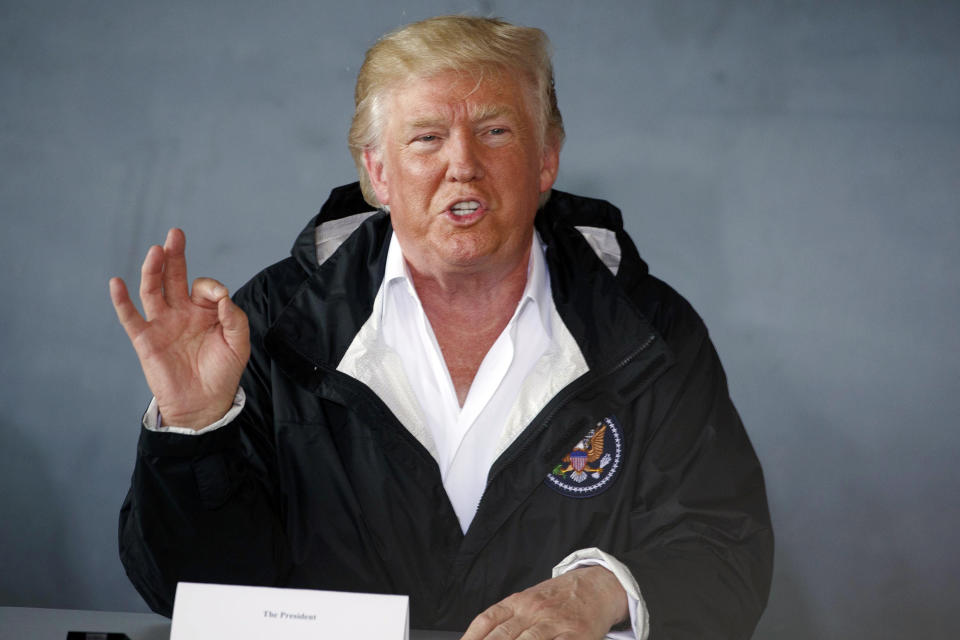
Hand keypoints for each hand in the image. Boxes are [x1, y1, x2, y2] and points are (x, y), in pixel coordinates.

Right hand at [109, 228, 249, 429]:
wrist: (204, 404)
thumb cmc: (223, 373)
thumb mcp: (238, 343)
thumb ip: (234, 317)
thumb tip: (222, 295)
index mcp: (205, 311)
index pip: (204, 287)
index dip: (211, 288)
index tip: (218, 298)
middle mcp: (181, 313)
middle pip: (174, 277)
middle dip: (174, 255)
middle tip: (175, 234)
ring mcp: (162, 324)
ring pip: (152, 291)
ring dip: (153, 270)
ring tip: (156, 251)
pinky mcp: (145, 340)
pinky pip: (130, 317)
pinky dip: (121, 300)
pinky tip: (117, 283)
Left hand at [460, 565, 628, 639]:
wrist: (596, 585)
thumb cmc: (559, 597)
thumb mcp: (529, 600)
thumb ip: (507, 617)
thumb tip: (479, 636)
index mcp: (518, 602)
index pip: (487, 621)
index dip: (471, 637)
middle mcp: (533, 611)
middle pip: (503, 636)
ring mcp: (555, 622)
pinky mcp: (576, 634)